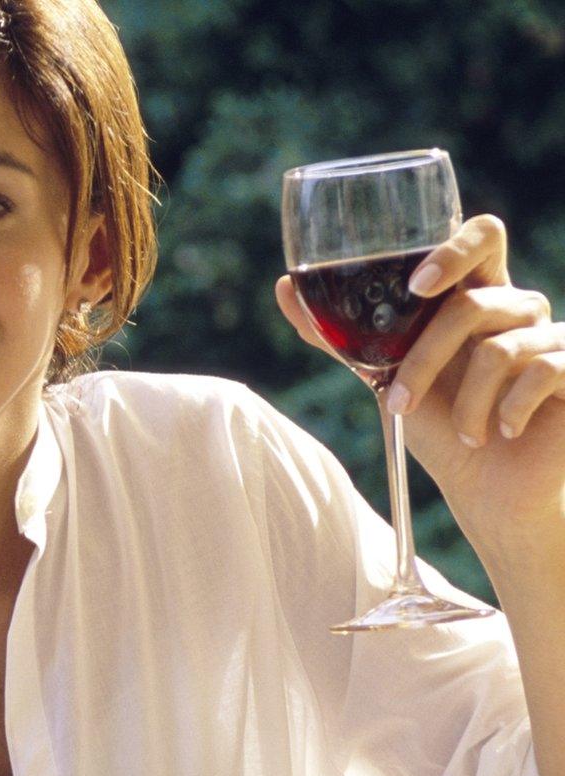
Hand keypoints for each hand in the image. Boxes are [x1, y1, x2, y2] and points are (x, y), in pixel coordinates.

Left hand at [275, 214, 564, 560]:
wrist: (489, 489)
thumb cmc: (441, 428)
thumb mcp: (386, 377)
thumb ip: (343, 337)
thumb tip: (286, 287)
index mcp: (477, 298)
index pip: (482, 236)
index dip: (455, 248)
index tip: (415, 285)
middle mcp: (520, 309)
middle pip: (475, 302)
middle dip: (426, 358)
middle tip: (400, 402)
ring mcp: (555, 337)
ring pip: (500, 348)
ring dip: (466, 404)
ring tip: (465, 435)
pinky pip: (541, 372)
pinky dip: (508, 410)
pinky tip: (502, 432)